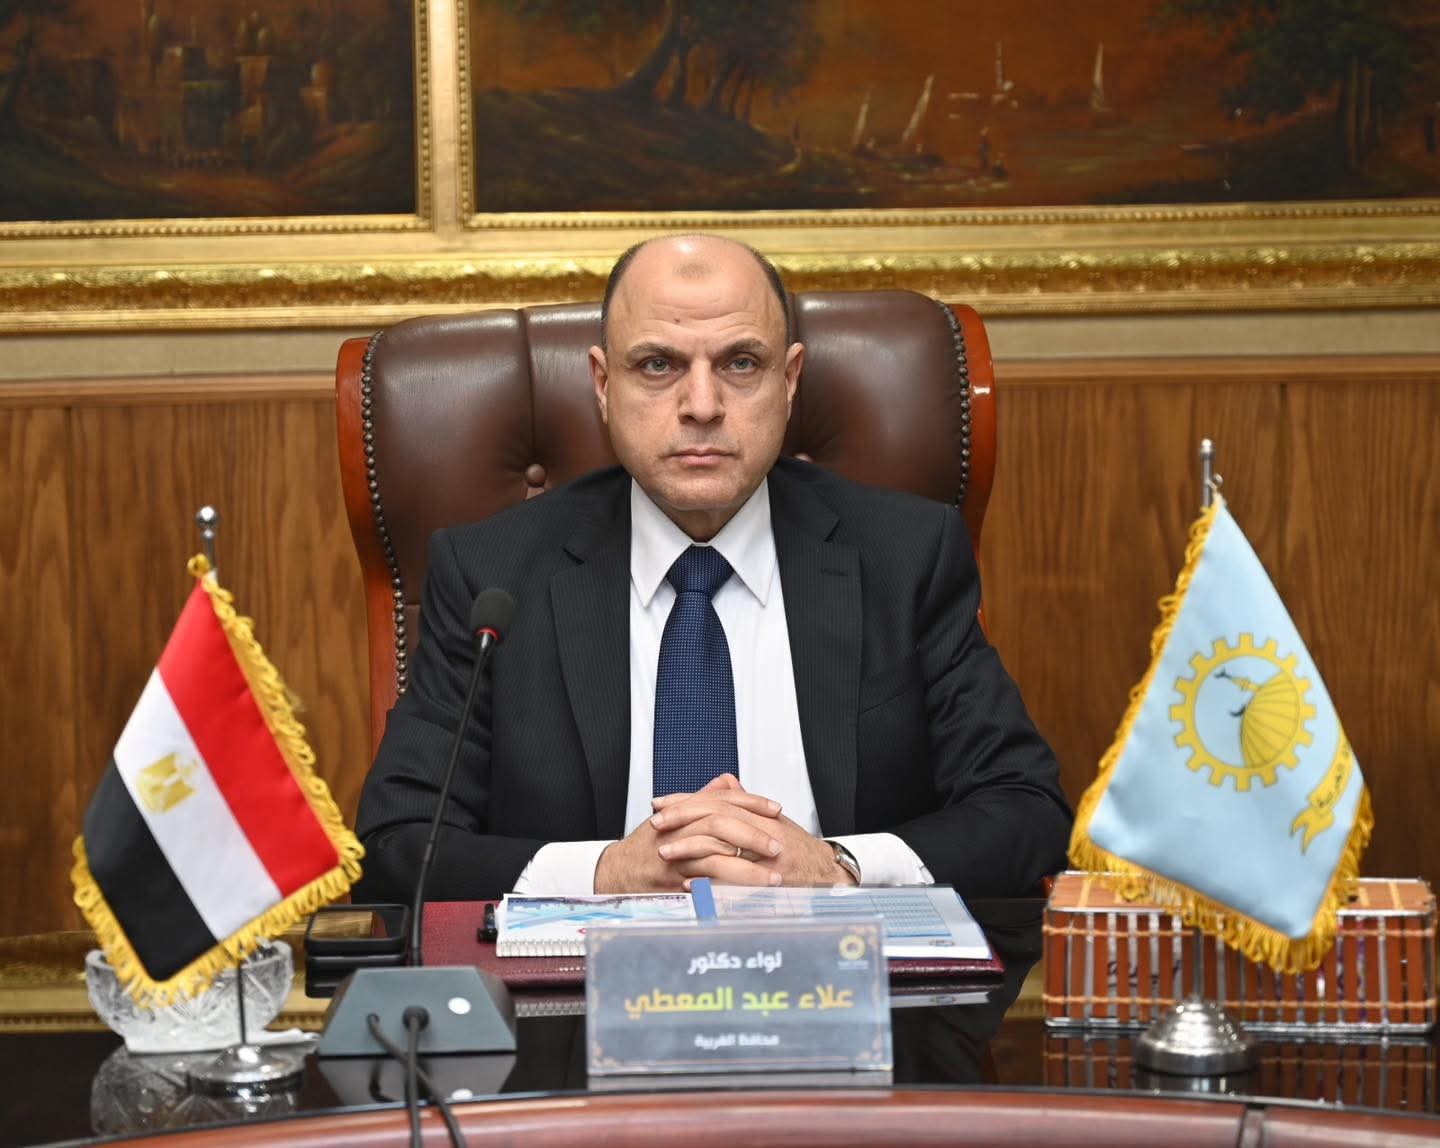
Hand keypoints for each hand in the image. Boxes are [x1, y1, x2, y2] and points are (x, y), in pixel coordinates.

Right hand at [593, 775, 782, 892]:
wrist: (615, 873)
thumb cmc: (645, 847)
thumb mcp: (672, 817)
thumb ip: (701, 800)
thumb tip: (727, 783)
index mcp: (682, 812)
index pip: (721, 799)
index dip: (751, 802)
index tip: (775, 810)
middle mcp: (678, 831)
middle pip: (720, 824)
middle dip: (753, 835)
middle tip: (778, 846)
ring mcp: (674, 858)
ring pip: (715, 858)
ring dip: (748, 869)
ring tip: (773, 878)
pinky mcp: (672, 884)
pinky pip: (704, 886)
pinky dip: (727, 890)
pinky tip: (748, 896)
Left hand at [652, 776, 854, 887]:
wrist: (828, 875)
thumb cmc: (798, 849)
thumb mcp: (772, 821)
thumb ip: (745, 802)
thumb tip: (724, 781)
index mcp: (760, 814)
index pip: (718, 799)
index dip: (687, 800)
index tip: (661, 803)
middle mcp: (763, 831)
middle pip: (717, 816)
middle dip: (682, 818)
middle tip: (656, 824)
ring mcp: (766, 858)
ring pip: (722, 846)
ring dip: (690, 848)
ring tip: (665, 852)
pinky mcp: (768, 883)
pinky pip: (733, 882)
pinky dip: (709, 882)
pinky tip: (688, 883)